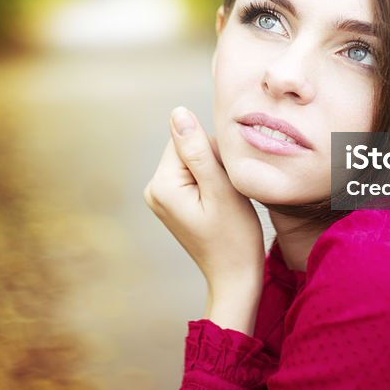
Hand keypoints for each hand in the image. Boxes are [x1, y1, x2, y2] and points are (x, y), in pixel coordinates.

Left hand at [144, 106, 264, 333]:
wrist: (235, 276)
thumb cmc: (234, 237)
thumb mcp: (220, 189)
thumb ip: (198, 149)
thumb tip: (178, 112)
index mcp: (161, 184)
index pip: (188, 138)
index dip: (215, 153)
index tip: (226, 181)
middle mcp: (153, 188)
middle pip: (188, 148)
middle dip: (213, 162)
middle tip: (227, 193)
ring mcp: (161, 197)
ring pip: (193, 160)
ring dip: (214, 172)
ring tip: (224, 201)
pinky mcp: (172, 202)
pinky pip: (193, 175)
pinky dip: (210, 182)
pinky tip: (219, 204)